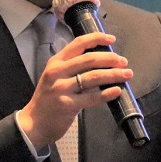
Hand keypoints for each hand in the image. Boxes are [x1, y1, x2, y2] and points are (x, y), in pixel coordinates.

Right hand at [18, 32, 132, 150]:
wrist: (34, 123)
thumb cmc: (49, 98)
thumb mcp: (55, 77)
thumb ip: (72, 67)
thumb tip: (102, 61)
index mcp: (56, 62)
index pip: (78, 44)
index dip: (96, 38)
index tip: (112, 39)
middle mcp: (57, 72)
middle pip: (89, 59)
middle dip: (110, 59)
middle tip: (124, 62)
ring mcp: (61, 88)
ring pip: (93, 77)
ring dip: (113, 74)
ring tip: (127, 74)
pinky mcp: (67, 105)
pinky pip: (92, 98)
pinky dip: (107, 93)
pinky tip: (117, 91)